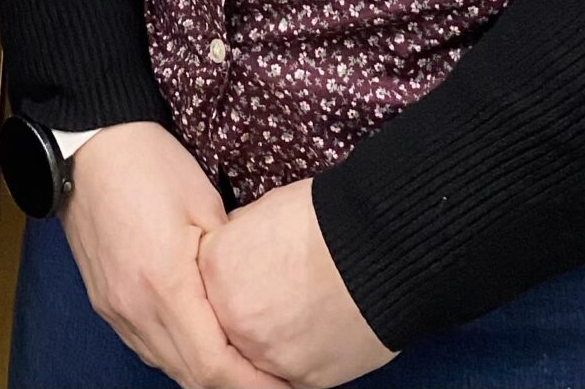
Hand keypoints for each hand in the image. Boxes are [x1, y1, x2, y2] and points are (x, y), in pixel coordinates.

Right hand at [60, 122, 287, 388]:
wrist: (89, 146)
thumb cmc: (150, 164)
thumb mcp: (205, 204)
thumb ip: (230, 265)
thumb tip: (254, 303)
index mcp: (164, 286)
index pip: (214, 367)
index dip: (254, 385)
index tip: (288, 385)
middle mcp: (134, 311)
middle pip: (190, 378)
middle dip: (235, 386)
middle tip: (276, 381)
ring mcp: (115, 311)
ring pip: (167, 366)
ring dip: (206, 374)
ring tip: (245, 366)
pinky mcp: (105, 304)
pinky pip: (148, 346)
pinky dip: (179, 355)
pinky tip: (203, 342)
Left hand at [198, 179, 392, 388]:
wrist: (377, 245)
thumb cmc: (324, 220)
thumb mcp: (261, 213)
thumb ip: (235, 243)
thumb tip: (232, 257)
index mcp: (216, 269)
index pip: (206, 288)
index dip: (229, 283)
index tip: (247, 281)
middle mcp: (233, 316)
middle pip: (228, 326)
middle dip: (247, 316)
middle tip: (274, 301)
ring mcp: (265, 352)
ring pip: (255, 358)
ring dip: (270, 341)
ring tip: (297, 316)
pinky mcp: (301, 378)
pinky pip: (288, 377)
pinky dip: (299, 358)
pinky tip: (316, 331)